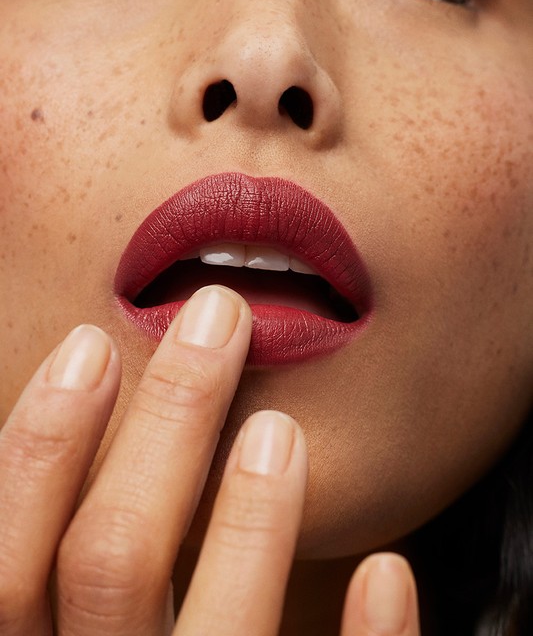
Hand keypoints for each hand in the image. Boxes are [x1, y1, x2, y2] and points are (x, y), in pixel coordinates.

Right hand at [0, 284, 420, 635]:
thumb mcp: (54, 632)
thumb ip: (52, 570)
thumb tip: (51, 432)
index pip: (9, 561)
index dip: (39, 443)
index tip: (92, 345)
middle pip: (112, 564)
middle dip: (165, 423)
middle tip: (216, 320)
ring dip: (248, 524)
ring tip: (279, 425)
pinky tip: (388, 572)